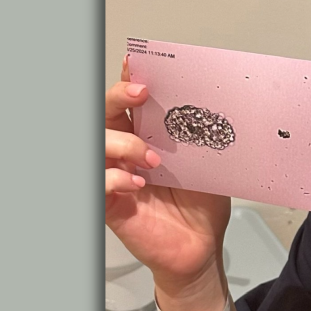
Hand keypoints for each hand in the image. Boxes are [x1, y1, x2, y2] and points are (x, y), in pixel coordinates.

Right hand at [105, 55, 230, 306]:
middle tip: (141, 93)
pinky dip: (115, 179)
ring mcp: (116, 177)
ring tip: (152, 159)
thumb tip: (213, 103)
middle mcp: (125, 153)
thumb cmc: (202, 206)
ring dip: (122, 144)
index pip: (128, 103)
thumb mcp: (207, 164)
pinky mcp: (112, 206)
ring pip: (96, 146)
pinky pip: (100, 185)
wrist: (202, 249)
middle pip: (105, 115)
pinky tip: (138, 185)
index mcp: (145, 138)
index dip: (127, 80)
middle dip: (118, 97)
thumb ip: (200, 136)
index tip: (135, 62)